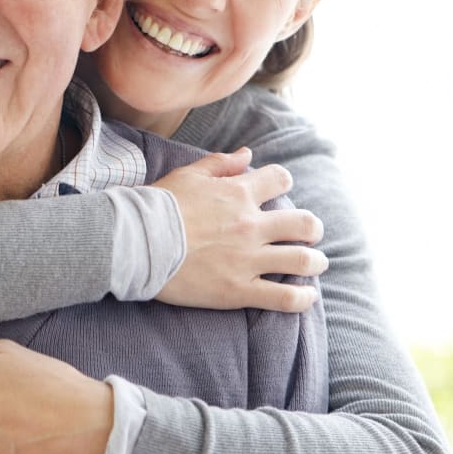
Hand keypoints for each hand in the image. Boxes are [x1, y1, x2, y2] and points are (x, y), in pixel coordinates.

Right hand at [154, 147, 326, 312]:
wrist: (136, 243)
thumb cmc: (159, 206)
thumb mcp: (189, 174)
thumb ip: (221, 163)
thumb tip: (248, 154)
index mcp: (238, 193)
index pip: (281, 179)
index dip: (284, 184)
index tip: (280, 192)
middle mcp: (250, 225)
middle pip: (304, 224)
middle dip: (313, 229)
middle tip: (311, 235)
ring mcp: (248, 259)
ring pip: (302, 261)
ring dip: (315, 262)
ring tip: (316, 264)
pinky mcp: (239, 290)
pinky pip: (284, 298)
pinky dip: (302, 298)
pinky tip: (307, 296)